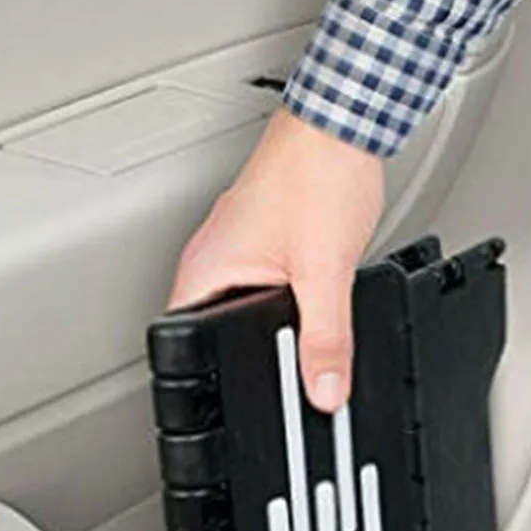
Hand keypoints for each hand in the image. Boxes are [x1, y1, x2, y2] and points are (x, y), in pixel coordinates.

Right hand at [169, 108, 383, 412]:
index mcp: (205, 271)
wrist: (342, 126)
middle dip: (255, 362)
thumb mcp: (324, 271)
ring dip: (272, 333)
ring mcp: (235, 252)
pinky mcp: (261, 244)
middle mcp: (212, 263)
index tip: (247, 404)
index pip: (187, 348)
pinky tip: (310, 314)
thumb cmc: (317, 174)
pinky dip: (285, 310)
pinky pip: (263, 293)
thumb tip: (325, 389)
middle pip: (218, 336)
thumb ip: (326, 338)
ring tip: (300, 348)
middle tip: (286, 382)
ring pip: (244, 314)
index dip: (217, 382)